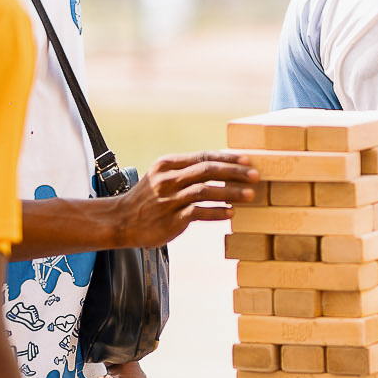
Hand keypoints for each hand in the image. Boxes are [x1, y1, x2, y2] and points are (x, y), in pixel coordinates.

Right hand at [111, 152, 257, 247]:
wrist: (121, 221)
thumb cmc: (148, 199)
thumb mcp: (162, 177)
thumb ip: (186, 172)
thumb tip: (221, 167)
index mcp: (168, 164)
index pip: (203, 156)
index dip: (227, 158)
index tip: (248, 159)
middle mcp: (168, 179)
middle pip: (207, 170)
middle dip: (234, 172)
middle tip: (256, 175)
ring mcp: (169, 199)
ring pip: (205, 191)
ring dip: (230, 192)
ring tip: (250, 195)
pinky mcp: (170, 219)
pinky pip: (198, 213)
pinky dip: (217, 212)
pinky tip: (231, 213)